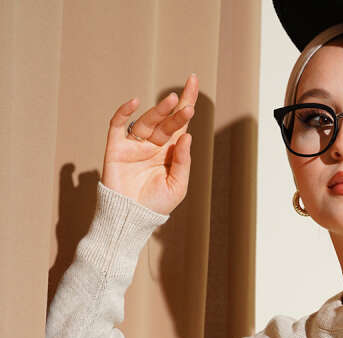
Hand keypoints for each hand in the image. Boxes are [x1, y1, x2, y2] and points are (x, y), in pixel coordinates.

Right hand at [100, 73, 198, 215]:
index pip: (180, 123)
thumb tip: (187, 136)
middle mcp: (152, 144)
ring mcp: (134, 144)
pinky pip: (118, 125)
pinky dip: (124, 112)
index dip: (187, 102)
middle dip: (176, 110)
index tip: (194, 81)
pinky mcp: (116, 147)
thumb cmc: (155, 205)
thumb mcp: (177, 186)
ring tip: (171, 101)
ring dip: (159, 110)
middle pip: (166, 121)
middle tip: (186, 104)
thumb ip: (183, 162)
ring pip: (147, 121)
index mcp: (169, 152)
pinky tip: (135, 102)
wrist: (131, 218)